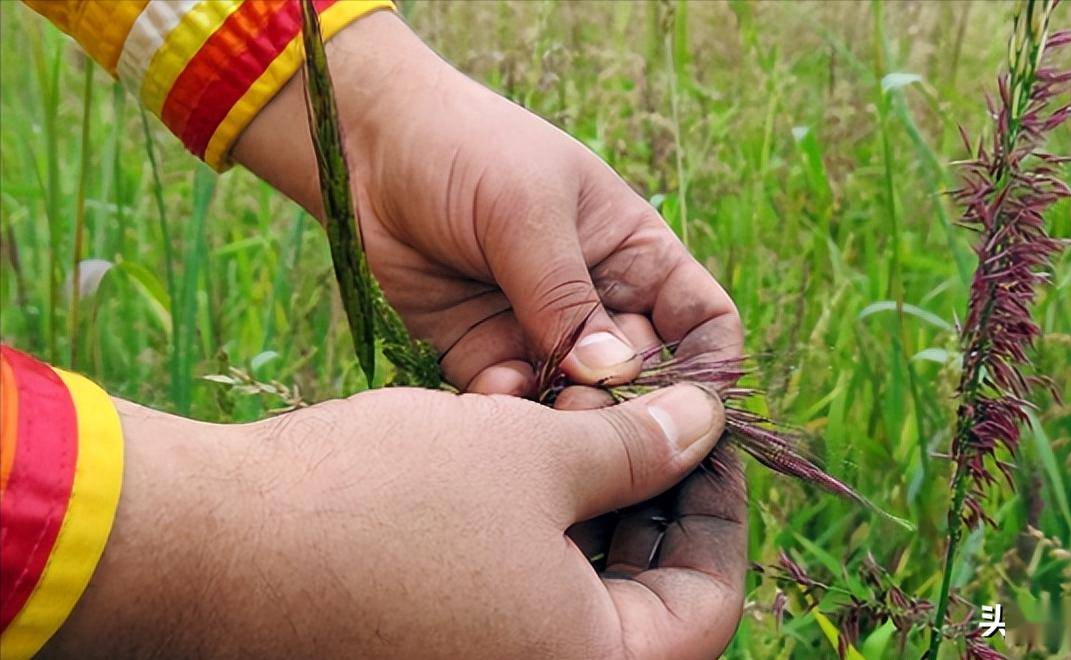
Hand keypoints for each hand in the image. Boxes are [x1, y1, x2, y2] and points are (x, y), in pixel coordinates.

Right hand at [49, 385, 744, 656]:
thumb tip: (706, 425)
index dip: (719, 512)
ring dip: (594, 514)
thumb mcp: (533, 455)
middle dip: (654, 507)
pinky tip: (528, 459)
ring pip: (577, 598)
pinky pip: (517, 599)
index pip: (708, 605)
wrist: (211, 544)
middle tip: (651, 422)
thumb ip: (639, 447)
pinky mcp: (431, 652)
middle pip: (643, 604)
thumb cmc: (384, 500)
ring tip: (586, 425)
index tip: (709, 439)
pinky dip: (538, 536)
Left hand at [234, 11, 742, 394]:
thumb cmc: (465, 150)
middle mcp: (597, 301)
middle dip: (628, 406)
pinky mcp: (480, 356)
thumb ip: (567, 298)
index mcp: (634, 254)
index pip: (702, 322)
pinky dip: (507, 411)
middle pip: (643, 379)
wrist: (363, 146)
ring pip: (577, 402)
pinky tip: (490, 394)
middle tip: (595, 412)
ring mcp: (539, 333)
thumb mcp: (527, 211)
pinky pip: (511, 404)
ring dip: (567, 418)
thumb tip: (615, 377)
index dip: (711, 368)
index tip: (693, 411)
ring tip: (543, 409)